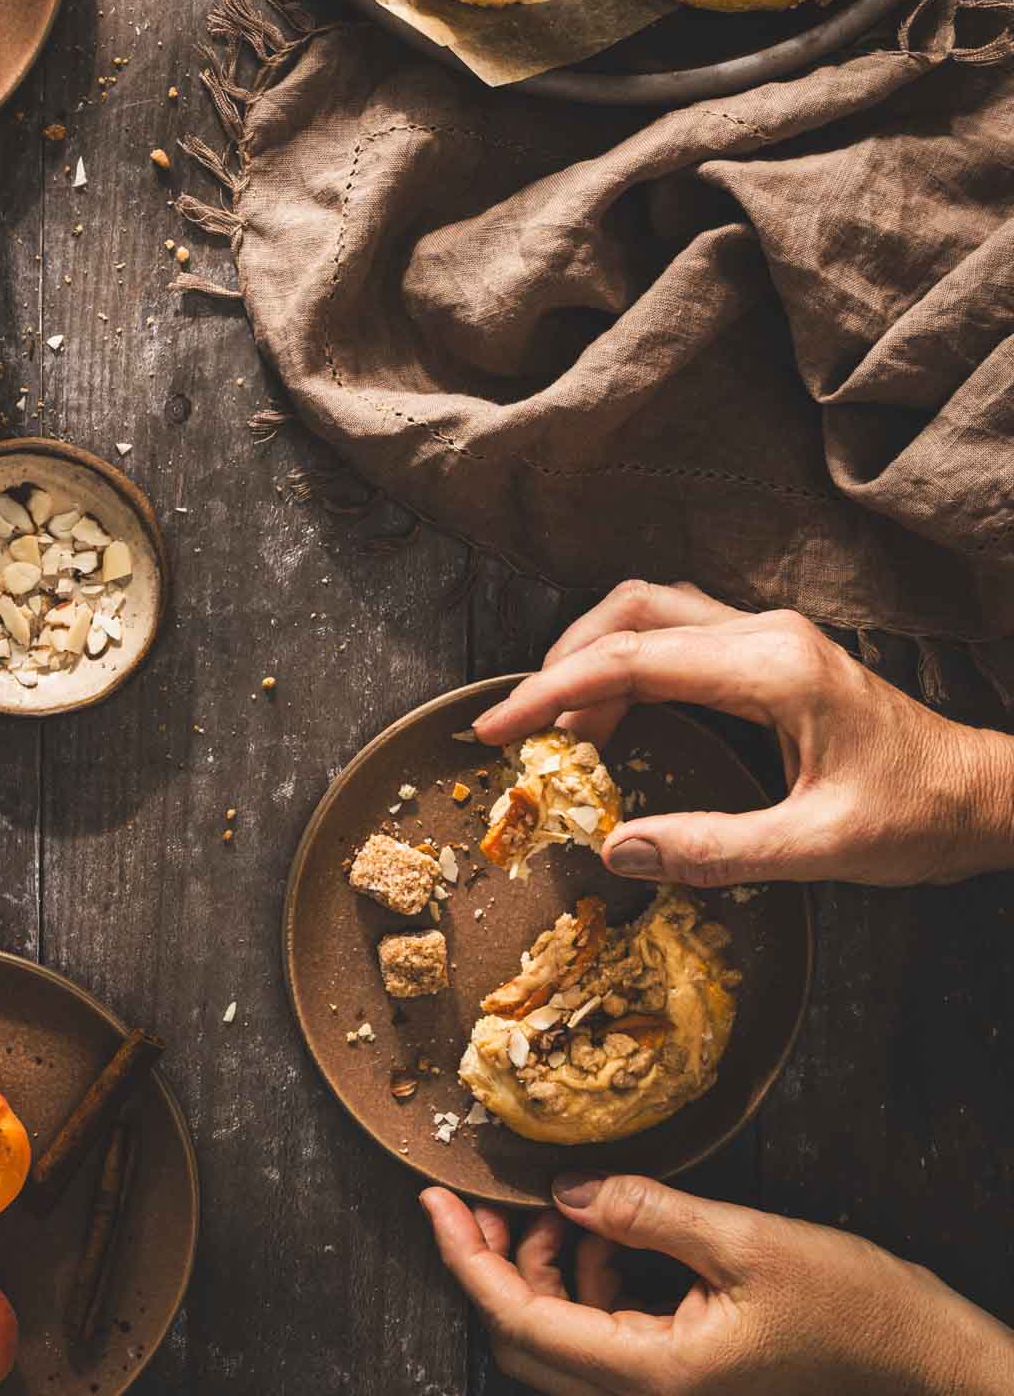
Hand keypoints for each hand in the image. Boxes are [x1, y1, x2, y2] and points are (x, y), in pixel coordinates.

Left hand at [422, 1176, 1013, 1394]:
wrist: (921, 1364)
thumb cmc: (852, 1308)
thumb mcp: (747, 1242)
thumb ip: (648, 1213)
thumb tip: (565, 1190)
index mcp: (654, 1374)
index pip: (521, 1321)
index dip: (466, 1260)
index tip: (432, 1201)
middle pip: (525, 1341)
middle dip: (494, 1264)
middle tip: (486, 1195)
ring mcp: (665, 1395)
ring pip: (560, 1340)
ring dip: (544, 1270)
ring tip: (564, 1207)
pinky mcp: (683, 1379)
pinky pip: (602, 1338)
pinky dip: (587, 1282)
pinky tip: (610, 1235)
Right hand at [472, 581, 1013, 886]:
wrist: (981, 794)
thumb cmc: (916, 817)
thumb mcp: (819, 849)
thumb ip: (717, 851)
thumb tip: (620, 851)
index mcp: (773, 667)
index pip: (632, 658)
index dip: (551, 691)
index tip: (497, 726)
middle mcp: (765, 633)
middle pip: (632, 610)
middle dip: (562, 661)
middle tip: (523, 726)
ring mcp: (769, 635)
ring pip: (651, 613)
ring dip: (594, 659)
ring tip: (562, 731)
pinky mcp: (771, 652)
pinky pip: (677, 637)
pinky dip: (629, 668)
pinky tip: (615, 719)